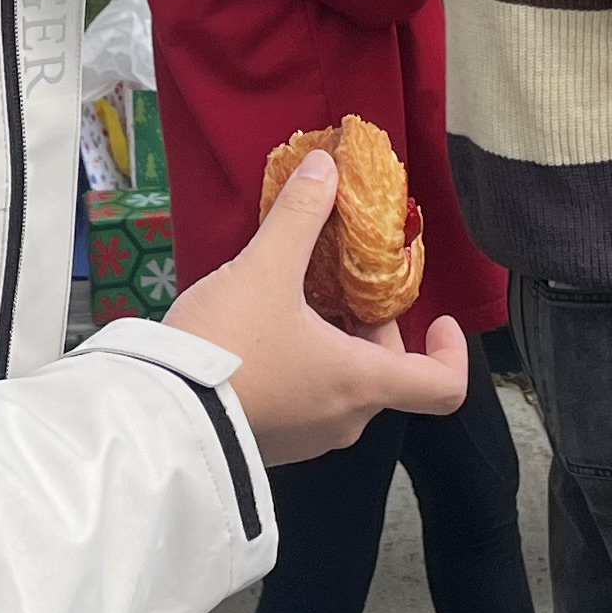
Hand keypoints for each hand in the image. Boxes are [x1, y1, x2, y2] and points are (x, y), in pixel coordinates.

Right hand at [164, 152, 468, 463]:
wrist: (159, 415)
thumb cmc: (227, 347)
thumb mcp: (265, 269)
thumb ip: (300, 216)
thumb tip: (325, 167)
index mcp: (362, 383)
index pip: (442, 385)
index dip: (452, 351)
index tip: (438, 321)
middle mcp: (345, 419)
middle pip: (387, 376)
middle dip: (374, 330)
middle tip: (345, 291)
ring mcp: (307, 439)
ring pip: (345, 390)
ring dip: (336, 348)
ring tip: (296, 306)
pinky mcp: (271, 445)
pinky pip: (307, 404)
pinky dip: (304, 370)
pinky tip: (263, 337)